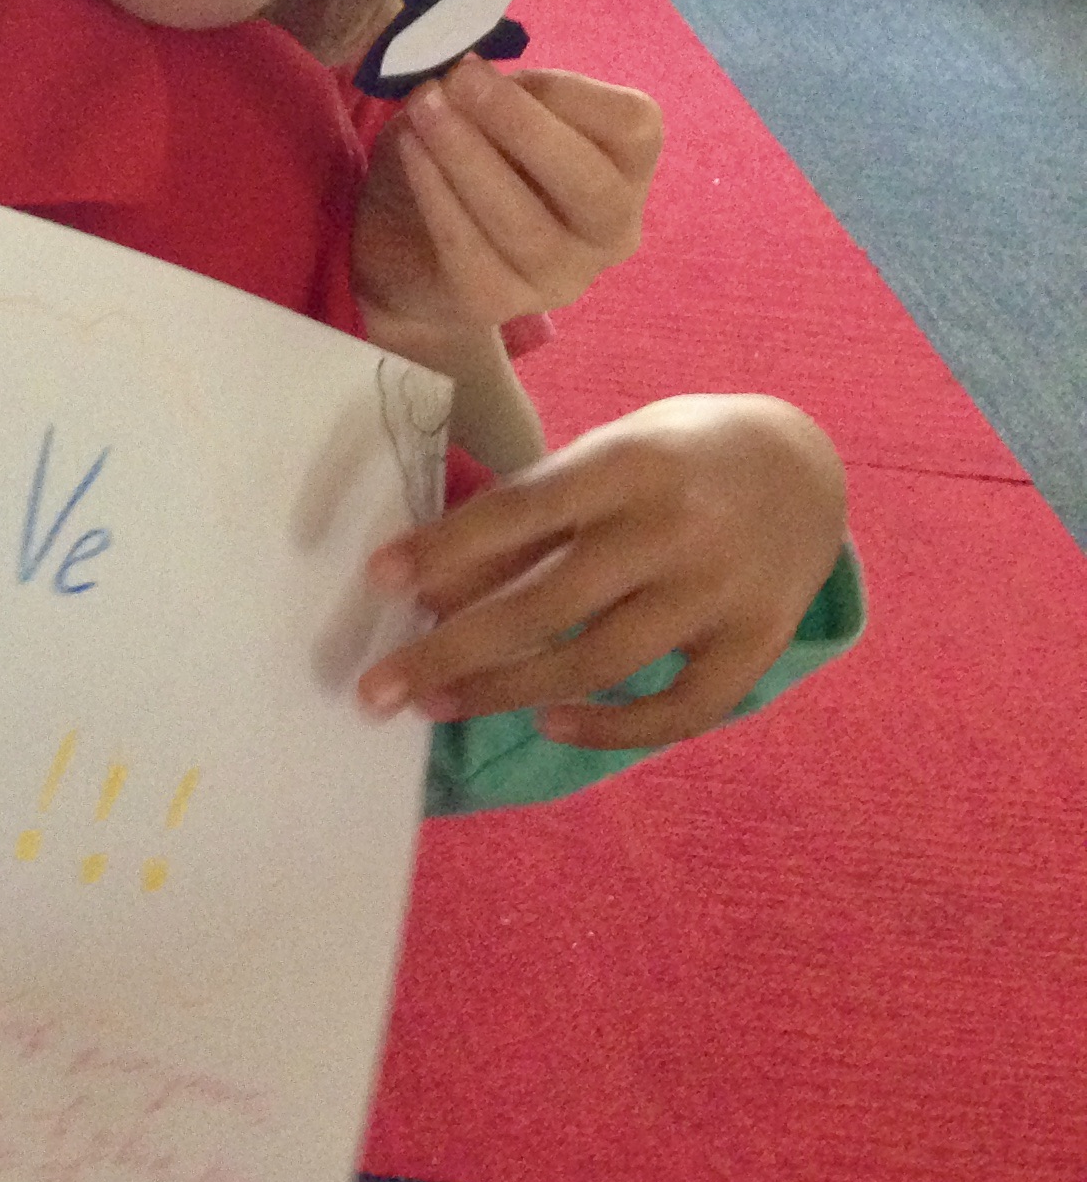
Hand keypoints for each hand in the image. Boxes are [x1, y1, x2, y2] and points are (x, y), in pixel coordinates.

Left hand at [354, 62, 663, 341]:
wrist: (408, 245)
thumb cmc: (467, 156)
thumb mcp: (488, 110)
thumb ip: (498, 88)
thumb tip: (468, 69)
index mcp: (627, 170)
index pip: (634, 129)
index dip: (567, 90)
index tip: (500, 65)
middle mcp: (612, 231)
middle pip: (591, 184)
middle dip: (521, 125)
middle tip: (459, 80)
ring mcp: (562, 277)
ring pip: (526, 224)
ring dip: (469, 157)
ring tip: (423, 108)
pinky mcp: (500, 304)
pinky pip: (471, 252)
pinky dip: (438, 196)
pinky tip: (411, 152)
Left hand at [358, 394, 846, 749]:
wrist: (806, 462)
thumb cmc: (671, 456)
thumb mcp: (604, 455)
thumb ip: (535, 510)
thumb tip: (438, 583)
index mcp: (628, 463)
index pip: (521, 510)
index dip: (445, 547)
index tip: (377, 581)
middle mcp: (676, 528)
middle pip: (546, 604)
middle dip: (451, 650)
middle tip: (378, 687)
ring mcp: (721, 592)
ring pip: (596, 661)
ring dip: (505, 692)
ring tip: (437, 705)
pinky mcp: (758, 643)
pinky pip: (680, 708)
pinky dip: (612, 727)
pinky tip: (549, 723)